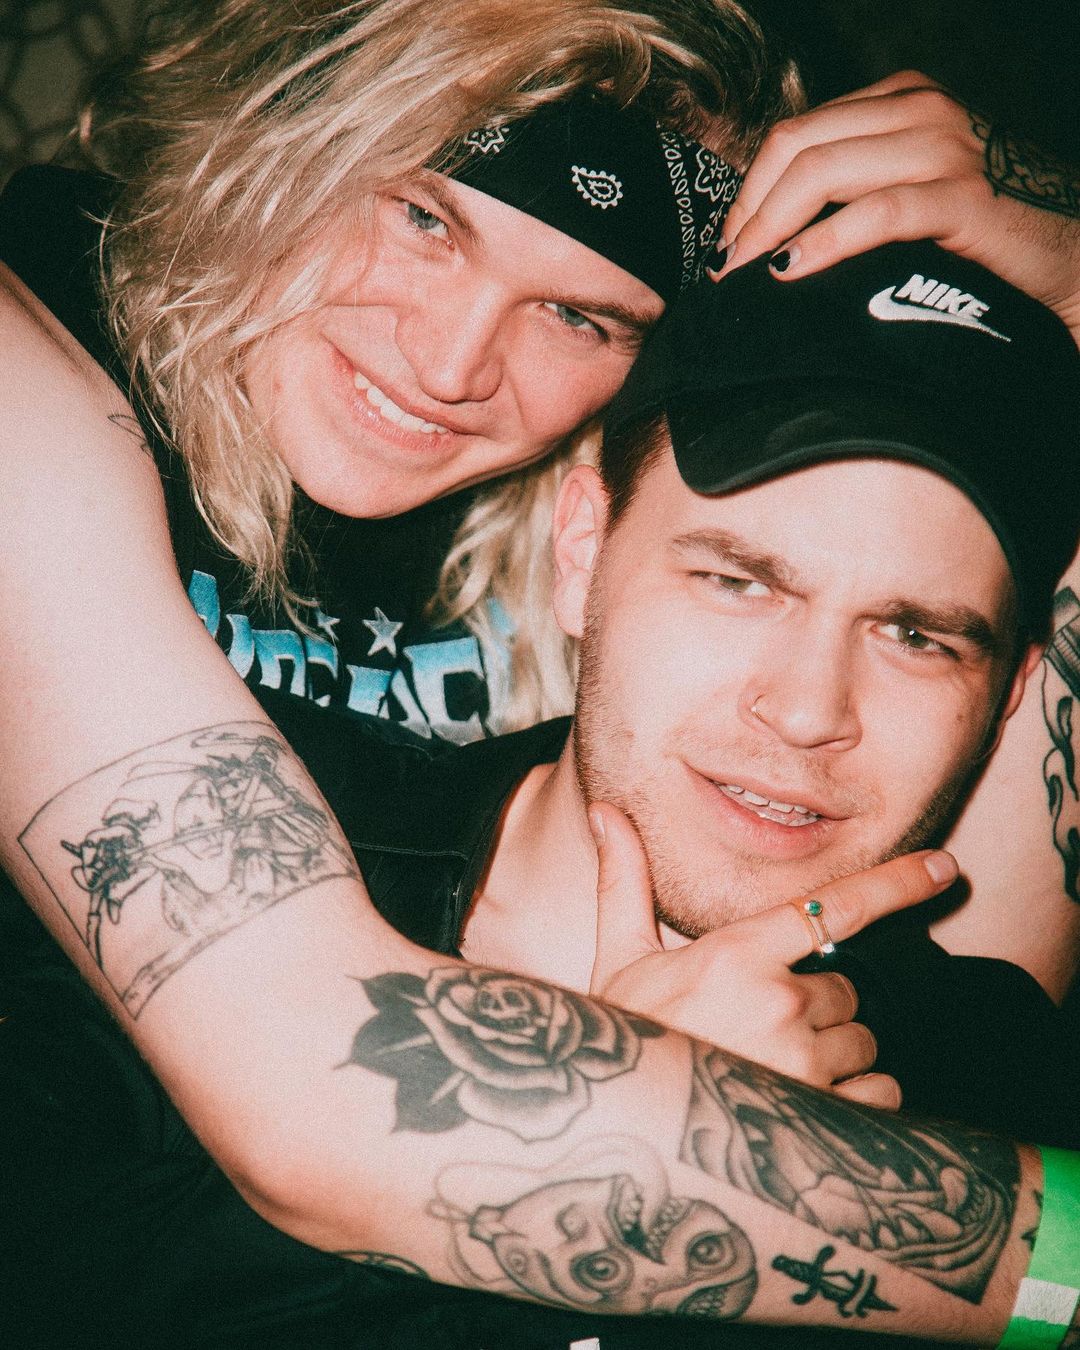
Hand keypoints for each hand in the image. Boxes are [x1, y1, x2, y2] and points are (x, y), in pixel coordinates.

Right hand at [587, 801, 958, 1108]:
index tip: (944, 868)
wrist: (610, 1127)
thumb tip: (605, 811)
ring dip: (833, 1053)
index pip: (835, 907)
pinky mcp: (822, 1117)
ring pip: (862, 1042)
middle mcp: (779, 1004)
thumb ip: (625, 883)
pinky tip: (801, 1104)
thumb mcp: (620, 959)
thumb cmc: (623, 1042)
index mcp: (737, 955)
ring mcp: (804, 1064)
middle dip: (816, 1006)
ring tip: (771, 1069)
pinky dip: (856, 1098)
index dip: (897, 884)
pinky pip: (878, 1094)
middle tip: (760, 1028)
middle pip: (846, 991)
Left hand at [713, 71, 1079, 343]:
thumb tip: (774, 232)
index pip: (796, 135)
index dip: (750, 190)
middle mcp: (919, 111)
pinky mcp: (964, 197)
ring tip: (742, 272)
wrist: (1072, 250)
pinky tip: (789, 267)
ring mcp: (943, 148)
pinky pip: (877, 211)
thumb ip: (855, 189)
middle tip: (722, 265)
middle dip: (748, 209)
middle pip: (797, 147)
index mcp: (901, 102)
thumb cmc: (985, 231)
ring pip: (825, 171)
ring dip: (770, 227)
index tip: (726, 241)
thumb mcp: (913, 190)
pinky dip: (825, 241)